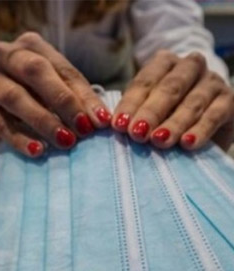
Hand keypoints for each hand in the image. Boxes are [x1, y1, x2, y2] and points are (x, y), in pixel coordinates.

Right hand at [0, 32, 111, 156]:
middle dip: (60, 102)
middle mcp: (2, 57)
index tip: (96, 121)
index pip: (56, 66)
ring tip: (62, 141)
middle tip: (79, 130)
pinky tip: (36, 150)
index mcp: (28, 46)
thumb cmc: (33, 97)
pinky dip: (18, 138)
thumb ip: (79, 100)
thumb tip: (99, 120)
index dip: (78, 94)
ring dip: (41, 121)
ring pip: (13, 96)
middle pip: (33, 71)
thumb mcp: (59, 92)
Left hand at [113, 50, 233, 150]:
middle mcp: (190, 66)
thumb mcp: (146, 109)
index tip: (118, 125)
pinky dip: (200, 130)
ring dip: (174, 124)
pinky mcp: (230, 100)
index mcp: (164, 63)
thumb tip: (111, 124)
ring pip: (192, 103)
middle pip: (169, 88)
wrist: (205, 123)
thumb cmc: (165, 114)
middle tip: (137, 133)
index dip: (131, 104)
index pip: (145, 81)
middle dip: (151, 112)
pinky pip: (214, 115)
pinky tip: (187, 144)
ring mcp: (212, 82)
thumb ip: (132, 113)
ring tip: (159, 141)